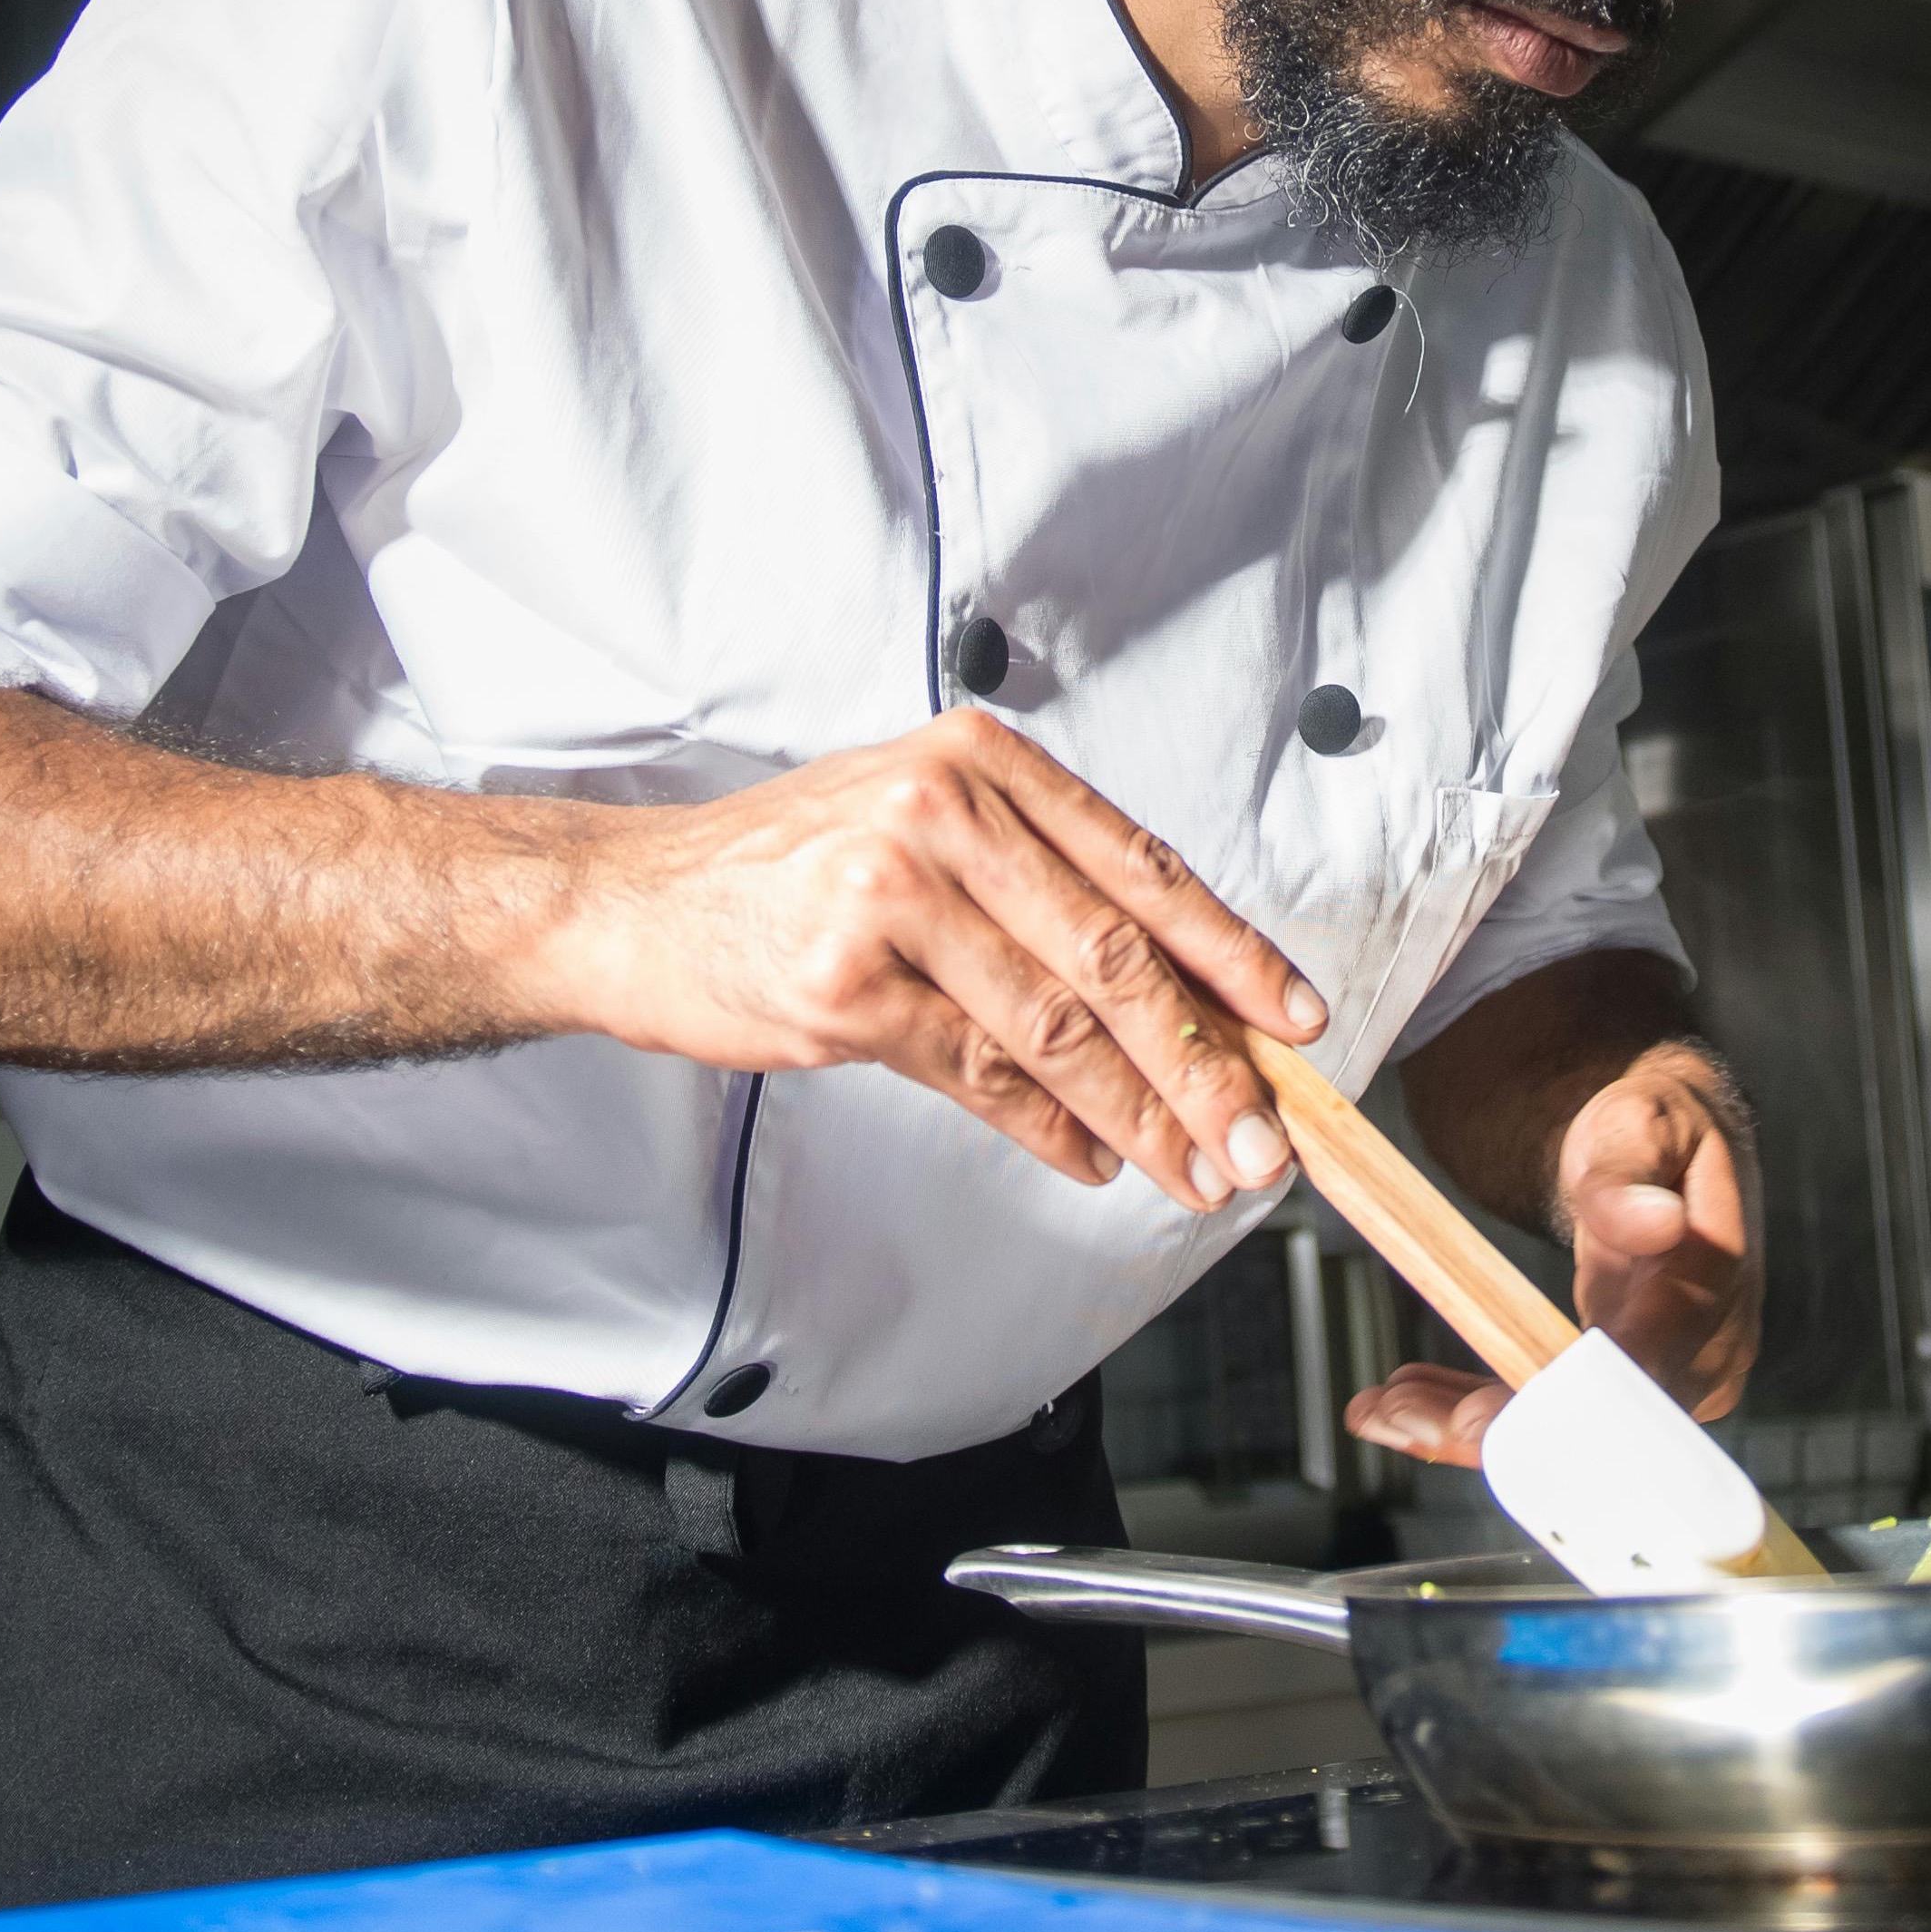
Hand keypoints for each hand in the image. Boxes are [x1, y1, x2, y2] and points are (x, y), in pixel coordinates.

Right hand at [532, 707, 1324, 1211]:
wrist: (635, 902)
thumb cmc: (785, 871)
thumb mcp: (921, 827)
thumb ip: (1042, 887)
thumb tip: (1182, 998)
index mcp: (983, 763)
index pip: (1144, 866)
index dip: (1233, 955)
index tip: (1296, 1021)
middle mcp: (943, 812)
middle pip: (1115, 955)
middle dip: (1205, 1062)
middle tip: (1261, 1136)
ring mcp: (891, 895)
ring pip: (1057, 1025)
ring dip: (1143, 1113)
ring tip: (1197, 1169)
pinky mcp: (845, 984)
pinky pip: (979, 1071)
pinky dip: (1048, 1126)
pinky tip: (1092, 1157)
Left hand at [1346, 1041, 1756, 1467]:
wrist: (1667, 1144)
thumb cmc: (1658, 1129)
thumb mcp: (1642, 1124)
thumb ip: (1632, 1175)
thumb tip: (1655, 1223)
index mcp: (1713, 1287)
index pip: (1641, 1374)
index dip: (1559, 1407)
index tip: (1480, 1420)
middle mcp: (1700, 1353)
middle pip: (1596, 1427)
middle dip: (1493, 1430)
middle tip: (1402, 1413)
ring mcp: (1660, 1376)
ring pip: (1562, 1432)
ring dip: (1465, 1427)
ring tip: (1386, 1408)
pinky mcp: (1617, 1381)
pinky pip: (1547, 1414)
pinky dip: (1474, 1410)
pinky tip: (1407, 1404)